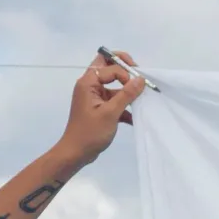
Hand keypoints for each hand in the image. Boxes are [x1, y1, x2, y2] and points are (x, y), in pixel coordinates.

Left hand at [55, 51, 146, 170]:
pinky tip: (134, 117)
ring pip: (112, 86)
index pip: (109, 68)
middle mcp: (90, 85)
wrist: (77, 152)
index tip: (137, 86)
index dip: (124, 74)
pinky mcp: (99, 108)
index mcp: (88, 83)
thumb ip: (126, 95)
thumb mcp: (110, 113)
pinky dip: (124, 106)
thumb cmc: (91, 132)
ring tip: (141, 99)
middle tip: (138, 75)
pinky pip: (113, 101)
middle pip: (106, 67)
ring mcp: (94, 97)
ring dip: (126, 91)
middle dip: (124, 69)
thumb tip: (140, 79)